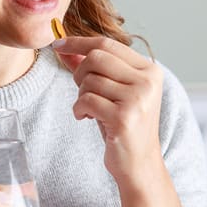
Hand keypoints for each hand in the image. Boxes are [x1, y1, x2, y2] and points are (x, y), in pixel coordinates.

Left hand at [53, 36, 163, 184]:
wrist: (139, 164)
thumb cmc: (123, 126)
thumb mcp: (110, 92)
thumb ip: (91, 68)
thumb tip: (64, 45)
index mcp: (149, 70)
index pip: (108, 43)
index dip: (79, 42)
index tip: (58, 44)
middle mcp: (147, 81)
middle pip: (96, 57)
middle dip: (79, 72)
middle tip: (81, 89)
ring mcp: (137, 99)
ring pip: (90, 80)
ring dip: (80, 95)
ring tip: (89, 109)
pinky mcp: (124, 118)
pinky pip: (86, 100)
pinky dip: (78, 109)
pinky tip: (85, 117)